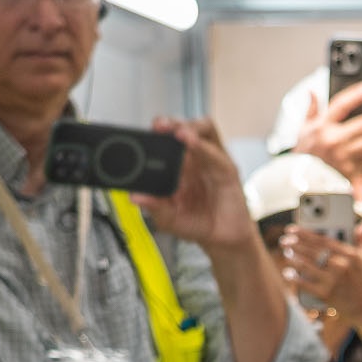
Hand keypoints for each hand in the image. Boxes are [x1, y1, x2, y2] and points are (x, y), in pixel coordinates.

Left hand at [136, 118, 258, 253]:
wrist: (221, 239)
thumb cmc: (197, 223)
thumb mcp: (168, 218)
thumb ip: (154, 206)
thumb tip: (135, 197)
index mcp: (177, 165)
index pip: (166, 138)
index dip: (156, 132)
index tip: (144, 133)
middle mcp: (194, 158)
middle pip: (184, 126)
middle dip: (170, 122)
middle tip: (159, 126)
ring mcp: (211, 161)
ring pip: (204, 129)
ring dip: (190, 127)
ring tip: (178, 132)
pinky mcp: (227, 170)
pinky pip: (216, 153)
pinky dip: (204, 147)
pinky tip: (192, 144)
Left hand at [280, 227, 361, 346]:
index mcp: (350, 255)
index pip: (322, 240)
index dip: (304, 233)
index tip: (292, 230)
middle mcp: (341, 266)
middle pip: (311, 251)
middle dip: (294, 244)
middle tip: (285, 241)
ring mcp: (332, 280)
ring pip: (305, 265)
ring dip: (293, 258)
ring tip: (287, 254)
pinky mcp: (326, 294)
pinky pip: (304, 284)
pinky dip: (294, 278)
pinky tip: (288, 273)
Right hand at [295, 80, 361, 182]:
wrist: (302, 178)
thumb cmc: (305, 152)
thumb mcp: (304, 129)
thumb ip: (311, 110)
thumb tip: (312, 92)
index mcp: (322, 127)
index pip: (341, 105)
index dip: (356, 95)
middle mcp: (333, 140)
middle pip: (361, 125)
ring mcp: (342, 156)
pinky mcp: (349, 170)